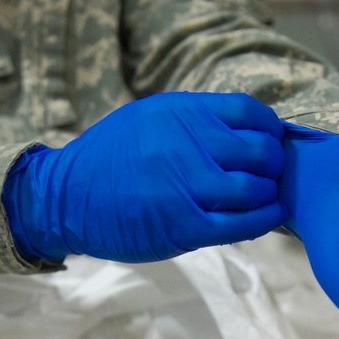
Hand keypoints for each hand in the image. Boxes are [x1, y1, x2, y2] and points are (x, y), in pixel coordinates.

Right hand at [3, 92, 286, 263]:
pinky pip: (241, 224)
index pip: (248, 112)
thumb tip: (249, 130)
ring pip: (255, 188)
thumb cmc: (109, 159)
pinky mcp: (184, 227)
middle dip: (274, 163)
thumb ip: (195, 121)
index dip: (270, 128)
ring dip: (268, 193)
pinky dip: (264, 220)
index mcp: (178, 113)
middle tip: (270, 172)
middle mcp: (184, 145)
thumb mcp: (148, 119)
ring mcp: (184, 188)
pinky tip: (269, 216)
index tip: (270, 140)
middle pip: (260, 151)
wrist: (64, 198)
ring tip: (265, 196)